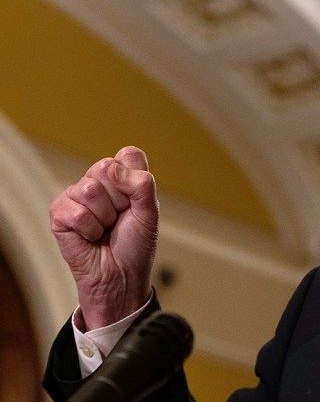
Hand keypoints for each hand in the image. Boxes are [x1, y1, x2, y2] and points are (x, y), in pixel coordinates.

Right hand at [50, 146, 158, 330]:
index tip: (137, 202)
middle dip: (120, 199)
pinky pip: (76, 211)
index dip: (135, 179)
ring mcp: (76, 195)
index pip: (128, 155)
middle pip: (106, 167)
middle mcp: (97, 180)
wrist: (121, 275)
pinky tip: (91, 237)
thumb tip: (111, 169)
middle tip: (119, 218)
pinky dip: (90, 229)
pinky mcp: (59, 213)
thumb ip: (141, 184)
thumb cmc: (135, 243)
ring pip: (90, 189)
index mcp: (122, 176)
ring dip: (104, 217)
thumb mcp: (150, 212)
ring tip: (105, 229)